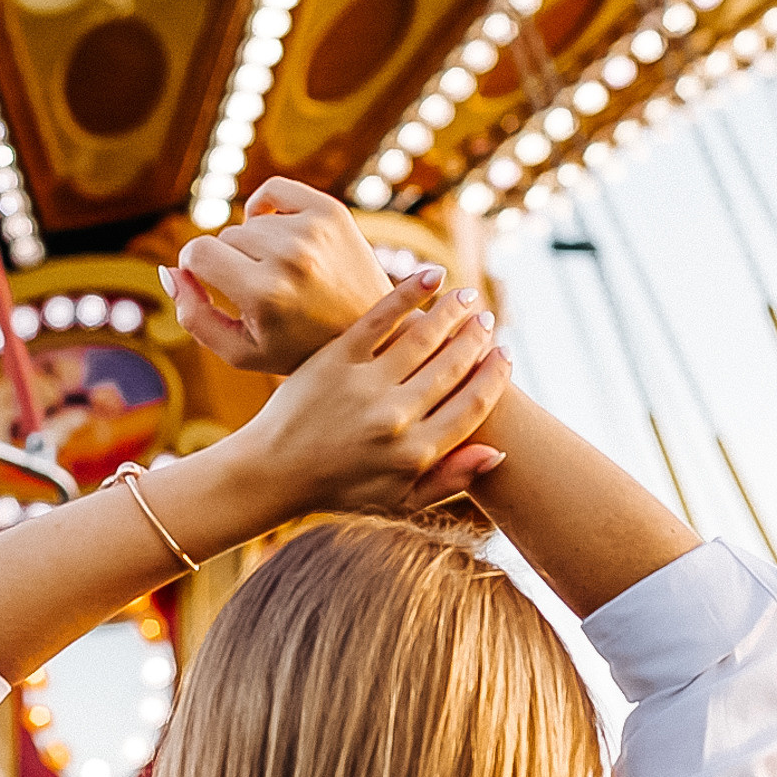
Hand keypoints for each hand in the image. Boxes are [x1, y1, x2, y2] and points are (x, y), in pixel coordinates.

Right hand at [166, 180, 401, 372]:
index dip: (193, 268)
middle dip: (230, 263)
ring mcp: (314, 231)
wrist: (376, 334)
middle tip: (257, 291)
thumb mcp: (241, 351)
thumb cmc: (300, 349)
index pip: (197, 254)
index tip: (207, 282)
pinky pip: (273, 191)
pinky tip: (276, 234)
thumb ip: (193, 315)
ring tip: (278, 274)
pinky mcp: (332, 212)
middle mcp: (290, 257)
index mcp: (265, 294)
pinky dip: (266, 208)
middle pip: (224, 238)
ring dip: (254, 244)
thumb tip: (169, 270)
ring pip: (249, 222)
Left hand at [233, 275, 510, 514]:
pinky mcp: (334, 359)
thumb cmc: (341, 488)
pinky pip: (380, 319)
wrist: (273, 471)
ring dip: (453, 312)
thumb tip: (500, 452)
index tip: (504, 355)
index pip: (473, 406)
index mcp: (415, 453)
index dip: (495, 377)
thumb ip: (451, 480)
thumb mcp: (400, 500)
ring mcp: (363, 386)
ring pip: (424, 338)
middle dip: (478, 338)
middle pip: (454, 367)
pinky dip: (409, 294)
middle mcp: (394, 418)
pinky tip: (431, 276)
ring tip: (466, 298)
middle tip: (488, 319)